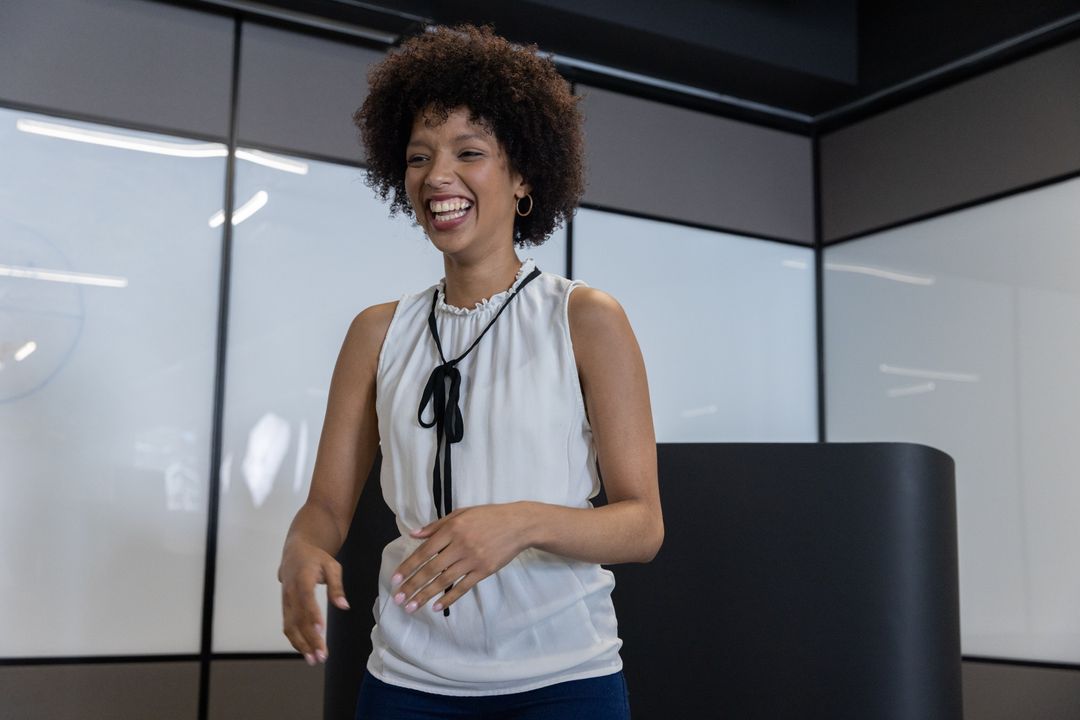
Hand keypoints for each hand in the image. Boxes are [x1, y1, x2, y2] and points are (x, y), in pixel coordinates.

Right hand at [278, 541, 350, 664]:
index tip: (320, 631)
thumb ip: (337, 586)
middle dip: (309, 639)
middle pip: (298, 619)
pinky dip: (295, 640)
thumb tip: (344, 606)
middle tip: (321, 656)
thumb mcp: (332, 566)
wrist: (295, 552)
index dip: (312, 616)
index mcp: (303, 579)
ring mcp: (286, 601)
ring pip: (290, 626)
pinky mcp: (285, 607)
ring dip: (301, 645)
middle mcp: (291, 592)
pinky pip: (288, 626)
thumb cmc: (316, 559)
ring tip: (313, 660)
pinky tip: (305, 651)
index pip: (307, 600)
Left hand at [391, 503, 530, 614]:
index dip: (408, 567)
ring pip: (444, 581)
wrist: (518, 525)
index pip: (424, 551)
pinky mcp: (484, 571)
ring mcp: (473, 559)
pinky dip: (449, 598)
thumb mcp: (460, 513)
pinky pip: (463, 587)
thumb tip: (413, 535)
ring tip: (411, 606)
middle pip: (431, 569)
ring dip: (425, 595)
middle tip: (398, 599)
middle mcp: (460, 545)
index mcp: (452, 529)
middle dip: (412, 585)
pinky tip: (436, 607)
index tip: (395, 580)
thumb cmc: (488, 517)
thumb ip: (436, 526)